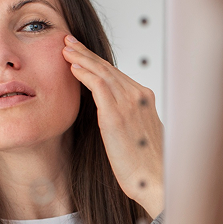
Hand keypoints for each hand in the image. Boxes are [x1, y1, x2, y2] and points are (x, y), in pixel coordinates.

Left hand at [62, 35, 163, 217]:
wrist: (157, 182)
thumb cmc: (148, 166)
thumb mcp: (140, 136)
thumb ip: (128, 120)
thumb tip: (113, 119)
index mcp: (146, 100)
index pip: (117, 74)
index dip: (97, 62)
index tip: (82, 53)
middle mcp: (139, 97)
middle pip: (109, 68)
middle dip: (87, 53)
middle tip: (69, 41)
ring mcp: (129, 104)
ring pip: (102, 72)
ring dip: (82, 58)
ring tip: (65, 49)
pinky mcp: (116, 115)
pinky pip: (98, 86)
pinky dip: (85, 73)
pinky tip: (72, 67)